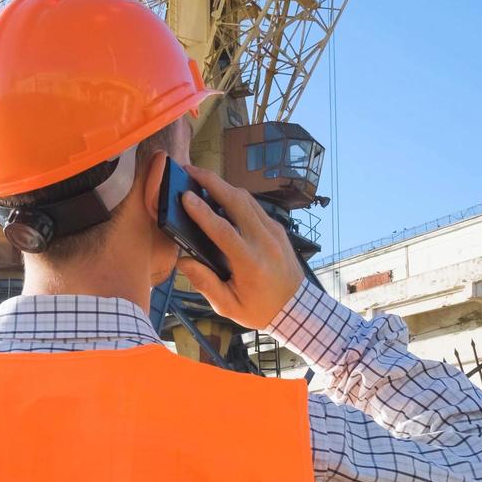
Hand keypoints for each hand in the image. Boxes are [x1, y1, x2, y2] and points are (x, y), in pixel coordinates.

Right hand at [173, 163, 304, 329]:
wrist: (297, 308)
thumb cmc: (260, 310)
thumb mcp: (229, 306)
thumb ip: (205, 284)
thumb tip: (183, 261)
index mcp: (250, 262)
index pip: (223, 230)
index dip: (202, 211)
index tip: (186, 196)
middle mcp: (265, 241)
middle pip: (237, 201)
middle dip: (212, 182)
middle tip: (189, 171)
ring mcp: (274, 232)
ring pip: (246, 199)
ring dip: (223, 185)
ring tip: (201, 178)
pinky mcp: (277, 229)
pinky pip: (254, 206)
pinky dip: (235, 197)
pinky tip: (220, 196)